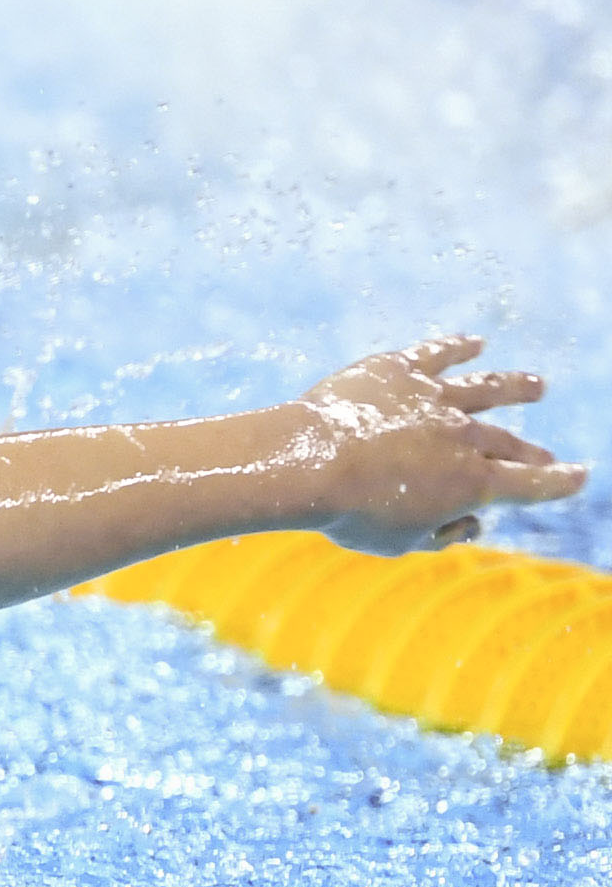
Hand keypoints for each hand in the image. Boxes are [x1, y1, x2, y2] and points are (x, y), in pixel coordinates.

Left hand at [298, 338, 586, 557]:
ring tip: (537, 386)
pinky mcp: (398, 371)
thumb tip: (470, 523)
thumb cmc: (348, 513)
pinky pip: (436, 354)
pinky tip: (474, 343)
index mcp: (471, 483)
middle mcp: (463, 436)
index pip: (529, 484)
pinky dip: (457, 347)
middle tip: (546, 456)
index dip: (558, 482)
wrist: (307, 464)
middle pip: (506, 443)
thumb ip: (441, 534)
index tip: (579, 475)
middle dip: (530, 453)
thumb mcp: (399, 543)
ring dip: (514, 387)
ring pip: (485, 389)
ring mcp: (434, 399)